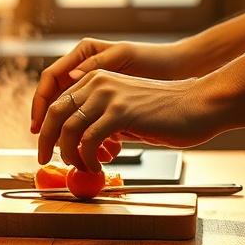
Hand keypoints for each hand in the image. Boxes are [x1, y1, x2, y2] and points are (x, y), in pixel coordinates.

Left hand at [36, 44, 244, 171]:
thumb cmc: (169, 112)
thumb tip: (81, 145)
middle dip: (46, 141)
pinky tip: (97, 166)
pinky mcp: (120, 112)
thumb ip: (103, 122)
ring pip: (69, 129)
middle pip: (56, 114)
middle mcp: (97, 82)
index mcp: (96, 78)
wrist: (200, 105)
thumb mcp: (126, 112)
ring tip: (81, 167)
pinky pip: (88, 140)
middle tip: (45, 161)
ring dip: (70, 154)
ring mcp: (108, 95)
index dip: (47, 128)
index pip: (58, 103)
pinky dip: (87, 158)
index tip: (45, 148)